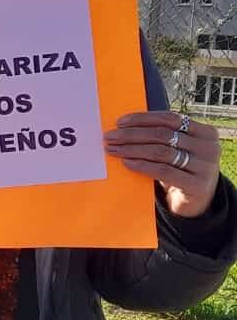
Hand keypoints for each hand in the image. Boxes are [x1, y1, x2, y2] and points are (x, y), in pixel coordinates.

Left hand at [104, 111, 220, 217]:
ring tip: (114, 149)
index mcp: (204, 132)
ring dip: (132, 149)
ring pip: (161, 152)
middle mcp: (208, 147)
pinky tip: (127, 163)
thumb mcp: (175, 150)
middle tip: (110, 137)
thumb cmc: (180, 169)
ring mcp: (205, 167)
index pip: (170, 119)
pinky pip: (163, 171)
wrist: (197, 200)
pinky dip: (142, 165)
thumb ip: (160, 137)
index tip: (119, 122)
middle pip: (163, 134)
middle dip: (132, 135)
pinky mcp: (197, 185)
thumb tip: (123, 127)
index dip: (142, 119)